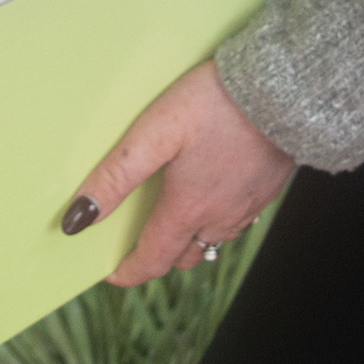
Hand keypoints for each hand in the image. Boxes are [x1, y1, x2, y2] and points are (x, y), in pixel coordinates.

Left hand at [62, 59, 295, 285]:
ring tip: (168, 221)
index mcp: (189, 209)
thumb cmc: (216, 104)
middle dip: (157, 256)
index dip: (128, 271)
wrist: (285, 90)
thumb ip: (117, 175)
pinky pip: (235, 222)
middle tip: (135, 243)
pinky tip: (209, 195)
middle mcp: (221, 219)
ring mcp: (248, 206)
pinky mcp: (267, 189)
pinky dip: (215, 222)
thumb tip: (78, 218)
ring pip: (212, 241)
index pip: (153, 259)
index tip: (110, 273)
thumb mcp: (155, 132)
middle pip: (183, 255)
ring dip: (187, 240)